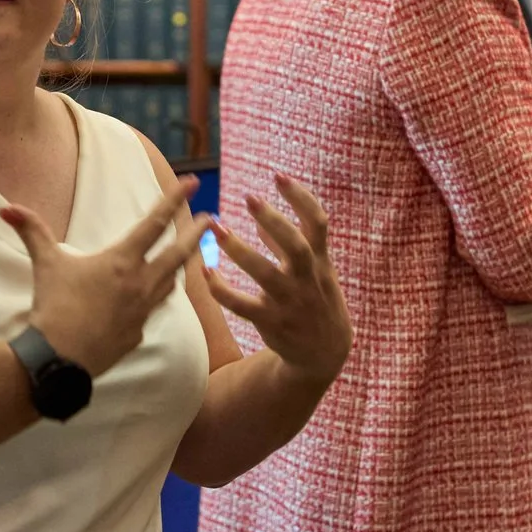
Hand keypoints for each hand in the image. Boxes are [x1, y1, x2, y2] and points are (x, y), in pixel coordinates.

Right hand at [1, 178, 207, 377]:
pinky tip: (151, 299)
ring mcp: (142, 312)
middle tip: (210, 219)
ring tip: (185, 258)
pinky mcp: (137, 335)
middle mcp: (140, 284)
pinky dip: (155, 300)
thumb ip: (32, 231)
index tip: (193, 182)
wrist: (59, 359)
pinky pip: (152, 313)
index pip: (155, 223)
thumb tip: (6, 207)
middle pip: (178, 254)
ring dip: (179, 267)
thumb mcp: (44, 264)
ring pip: (170, 284)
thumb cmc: (54, 307)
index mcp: (122, 261)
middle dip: (196, 234)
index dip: (175, 199)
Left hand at [207, 175, 352, 390]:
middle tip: (249, 198)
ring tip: (217, 229)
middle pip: (296, 246)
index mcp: (321, 262)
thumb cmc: (316, 302)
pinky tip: (206, 271)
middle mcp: (308, 279)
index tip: (279, 176)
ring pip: (266, 275)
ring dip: (240, 251)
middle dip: (274, 221)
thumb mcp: (315, 271)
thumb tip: (262, 220)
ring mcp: (290, 302)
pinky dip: (223, 290)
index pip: (318, 223)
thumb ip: (289, 245)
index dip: (301, 198)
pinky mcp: (271, 323)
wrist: (325, 354)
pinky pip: (243, 306)